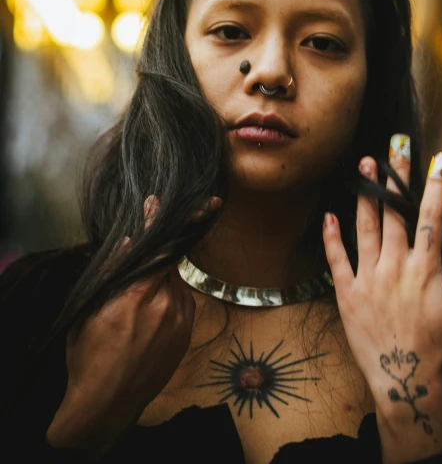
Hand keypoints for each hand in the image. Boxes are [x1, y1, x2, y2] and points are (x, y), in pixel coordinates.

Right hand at [46, 194, 221, 453]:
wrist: (107, 405)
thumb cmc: (89, 355)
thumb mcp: (89, 309)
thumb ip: (112, 271)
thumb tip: (130, 238)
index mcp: (138, 294)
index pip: (157, 246)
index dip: (158, 220)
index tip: (159, 200)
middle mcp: (167, 303)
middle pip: (168, 261)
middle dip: (156, 255)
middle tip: (140, 272)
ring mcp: (182, 319)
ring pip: (174, 281)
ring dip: (160, 281)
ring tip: (135, 310)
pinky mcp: (188, 332)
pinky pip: (181, 301)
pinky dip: (167, 299)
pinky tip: (147, 320)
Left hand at [322, 137, 441, 416]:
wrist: (408, 385)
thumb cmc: (441, 349)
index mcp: (426, 270)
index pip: (430, 217)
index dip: (435, 186)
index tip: (438, 161)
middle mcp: (395, 268)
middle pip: (396, 213)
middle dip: (396, 178)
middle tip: (394, 148)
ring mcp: (368, 280)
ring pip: (366, 227)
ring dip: (366, 195)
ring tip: (364, 166)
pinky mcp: (347, 295)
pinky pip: (336, 260)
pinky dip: (332, 236)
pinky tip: (329, 215)